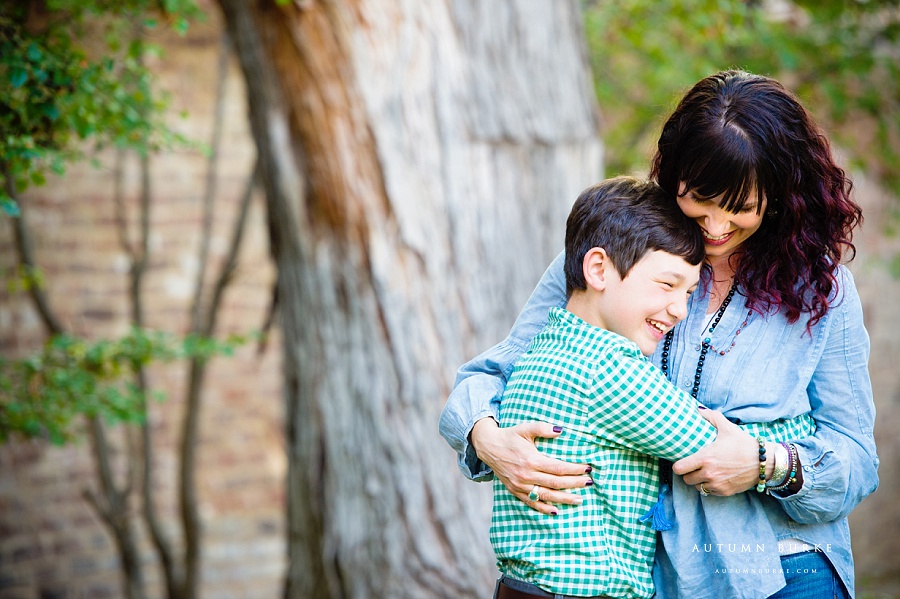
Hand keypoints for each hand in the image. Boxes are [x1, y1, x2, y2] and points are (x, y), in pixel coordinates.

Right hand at [470, 417, 591, 514]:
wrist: (488, 446)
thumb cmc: (510, 436)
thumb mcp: (525, 428)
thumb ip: (543, 428)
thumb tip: (561, 430)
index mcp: (531, 459)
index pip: (558, 468)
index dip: (574, 469)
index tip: (587, 469)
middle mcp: (526, 475)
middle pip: (555, 483)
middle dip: (575, 484)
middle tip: (590, 483)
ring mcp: (520, 485)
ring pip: (546, 495)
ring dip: (564, 499)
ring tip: (580, 499)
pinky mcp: (514, 490)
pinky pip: (531, 502)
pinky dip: (543, 508)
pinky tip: (556, 511)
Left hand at [672, 409, 759, 496]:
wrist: (764, 461)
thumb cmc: (744, 444)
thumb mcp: (727, 428)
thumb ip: (712, 417)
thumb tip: (699, 409)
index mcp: (706, 458)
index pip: (679, 468)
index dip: (678, 466)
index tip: (682, 462)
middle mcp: (709, 473)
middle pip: (686, 479)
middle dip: (688, 474)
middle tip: (693, 467)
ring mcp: (717, 484)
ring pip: (698, 488)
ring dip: (699, 481)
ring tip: (703, 473)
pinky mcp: (725, 492)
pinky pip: (710, 492)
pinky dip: (710, 487)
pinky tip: (714, 479)